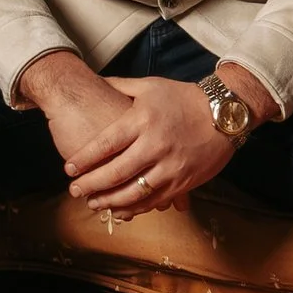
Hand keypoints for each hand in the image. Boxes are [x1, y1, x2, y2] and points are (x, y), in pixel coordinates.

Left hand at [22, 51, 273, 214]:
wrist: (224, 114)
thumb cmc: (183, 97)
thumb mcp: (150, 86)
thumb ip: (120, 86)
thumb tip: (95, 81)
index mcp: (142, 120)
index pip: (106, 144)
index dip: (85, 159)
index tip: (68, 169)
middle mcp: (155, 145)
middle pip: (116, 172)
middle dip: (91, 185)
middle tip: (74, 190)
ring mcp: (170, 167)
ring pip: (134, 192)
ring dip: (110, 201)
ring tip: (93, 204)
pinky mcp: (183, 182)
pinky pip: (155, 200)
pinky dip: (136, 208)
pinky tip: (121, 210)